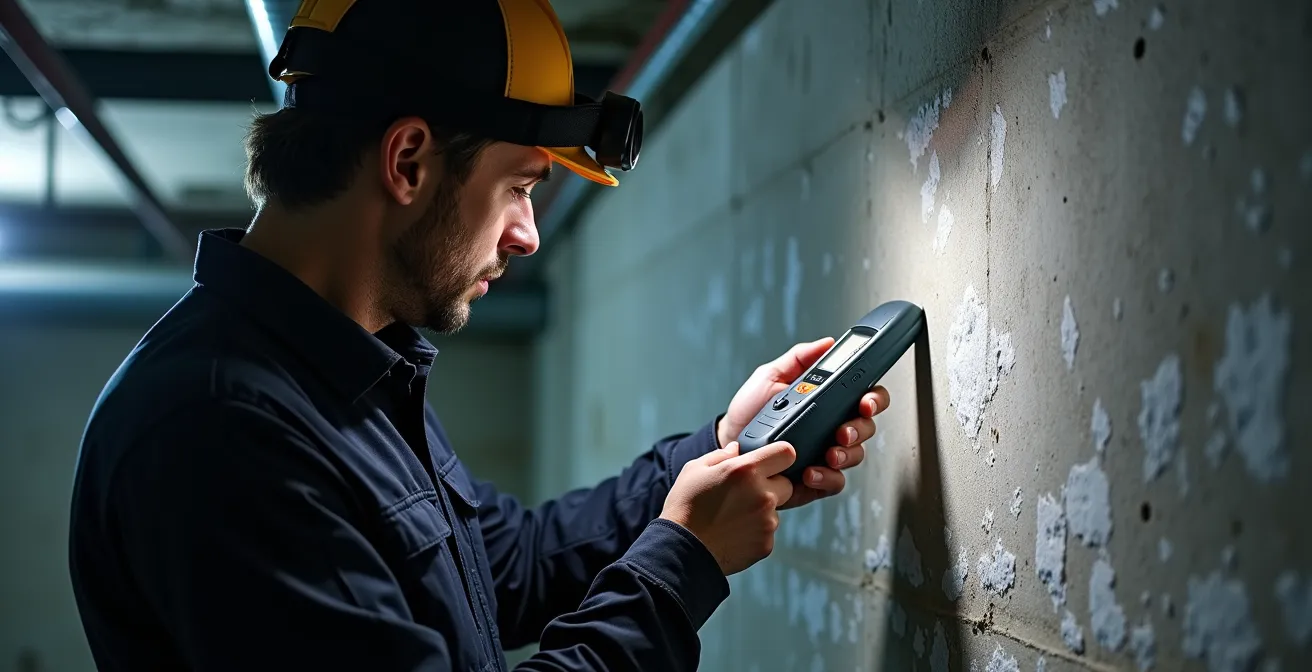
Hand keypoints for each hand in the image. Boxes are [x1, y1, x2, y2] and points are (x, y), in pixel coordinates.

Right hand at [659, 441, 796, 574]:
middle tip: (744, 494)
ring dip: (760, 511)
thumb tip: (737, 449)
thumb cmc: (685, 506)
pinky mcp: (766, 544)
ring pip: (775, 510)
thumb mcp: (695, 470)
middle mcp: (763, 495)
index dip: (779, 456)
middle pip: (786, 485)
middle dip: (771, 486)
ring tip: (731, 517)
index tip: (771, 462)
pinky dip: (754, 532)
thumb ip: (721, 455)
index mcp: (746, 470)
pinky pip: (767, 532)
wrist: (680, 550)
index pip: (786, 453)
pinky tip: (732, 533)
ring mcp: (767, 522)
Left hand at [717, 338, 890, 508]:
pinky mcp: (817, 479)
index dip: (874, 398)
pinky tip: (811, 472)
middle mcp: (834, 428)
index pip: (865, 397)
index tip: (864, 401)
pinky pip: (835, 481)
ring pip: (856, 455)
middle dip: (859, 429)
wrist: (728, 443)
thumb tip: (827, 344)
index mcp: (830, 401)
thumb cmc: (750, 411)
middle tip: (841, 431)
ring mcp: (827, 454)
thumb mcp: (770, 377)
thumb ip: (798, 359)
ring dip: (846, 454)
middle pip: (867, 427)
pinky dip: (827, 477)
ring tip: (828, 453)